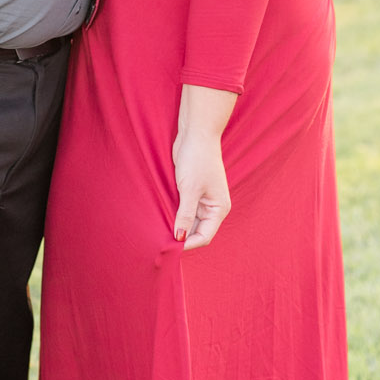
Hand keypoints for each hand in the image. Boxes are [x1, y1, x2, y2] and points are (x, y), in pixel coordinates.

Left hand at [172, 126, 230, 248]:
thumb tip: (180, 237)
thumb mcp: (190, 189)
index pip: (205, 236)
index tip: (170, 246)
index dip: (188, 243)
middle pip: (197, 231)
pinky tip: (162, 218)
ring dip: (177, 226)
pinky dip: (175, 215)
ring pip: (190, 221)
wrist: (196, 134)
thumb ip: (185, 215)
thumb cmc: (197, 159)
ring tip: (160, 232)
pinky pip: (184, 210)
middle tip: (161, 241)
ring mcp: (203, 200)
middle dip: (182, 236)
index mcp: (219, 209)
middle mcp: (213, 207)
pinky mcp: (193, 192)